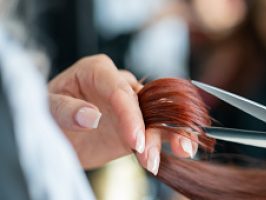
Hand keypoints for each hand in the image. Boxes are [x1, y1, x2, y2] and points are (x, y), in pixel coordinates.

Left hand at [48, 54, 195, 173]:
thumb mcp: (46, 108)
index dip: (130, 114)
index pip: (119, 90)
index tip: (134, 139)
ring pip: (159, 117)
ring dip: (169, 136)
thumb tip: (90, 116)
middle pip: (145, 103)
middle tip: (148, 155)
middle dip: (151, 130)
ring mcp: (132, 106)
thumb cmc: (46, 112)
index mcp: (97, 70)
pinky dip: (174, 140)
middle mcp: (120, 85)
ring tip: (173, 155)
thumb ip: (66, 110)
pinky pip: (161, 130)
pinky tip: (184, 150)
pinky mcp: (139, 126)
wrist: (54, 134)